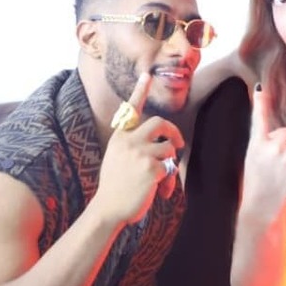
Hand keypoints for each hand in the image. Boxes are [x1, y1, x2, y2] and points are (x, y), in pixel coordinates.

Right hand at [93, 73, 184, 224]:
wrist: (107, 210)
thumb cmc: (115, 187)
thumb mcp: (117, 159)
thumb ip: (133, 146)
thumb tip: (161, 145)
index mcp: (120, 137)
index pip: (131, 109)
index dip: (140, 91)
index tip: (146, 75)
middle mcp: (129, 141)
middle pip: (160, 123)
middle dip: (173, 132)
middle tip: (178, 143)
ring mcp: (140, 153)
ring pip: (169, 147)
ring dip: (170, 164)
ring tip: (162, 180)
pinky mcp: (152, 168)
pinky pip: (170, 168)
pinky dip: (169, 182)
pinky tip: (160, 193)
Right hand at [240, 84, 285, 224]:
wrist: (262, 206)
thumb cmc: (256, 181)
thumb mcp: (253, 157)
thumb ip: (264, 142)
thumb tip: (281, 132)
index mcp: (256, 145)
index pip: (259, 119)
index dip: (260, 103)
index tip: (260, 89)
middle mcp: (273, 148)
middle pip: (285, 132)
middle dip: (282, 142)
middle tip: (273, 161)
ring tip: (280, 171)